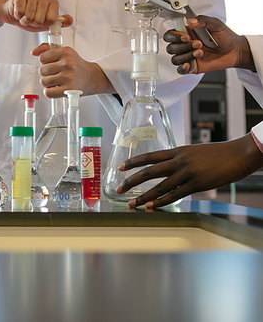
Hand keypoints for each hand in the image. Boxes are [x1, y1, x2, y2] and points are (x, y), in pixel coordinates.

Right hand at [0, 0, 72, 31]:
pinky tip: (18, 11)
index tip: (40, 22)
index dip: (43, 25)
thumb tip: (70, 20)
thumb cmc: (30, 18)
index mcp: (53, 2)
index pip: (51, 20)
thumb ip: (58, 23)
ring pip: (29, 16)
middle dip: (32, 23)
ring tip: (24, 16)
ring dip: (24, 21)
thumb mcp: (45, 24)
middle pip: (40, 20)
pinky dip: (17, 16)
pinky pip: (20, 12)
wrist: (13, 13)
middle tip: (30, 19)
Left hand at [31, 43, 113, 96]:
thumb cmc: (75, 65)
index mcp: (65, 52)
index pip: (42, 58)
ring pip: (44, 81)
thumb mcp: (64, 52)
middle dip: (45, 74)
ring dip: (47, 84)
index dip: (45, 63)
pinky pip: (48, 92)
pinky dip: (49, 92)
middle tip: (54, 75)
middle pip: (42, 70)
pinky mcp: (69, 90)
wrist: (91, 77)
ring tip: (56, 82)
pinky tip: (55, 89)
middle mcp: (67, 63)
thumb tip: (33, 52)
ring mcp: (68, 77)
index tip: (53, 65)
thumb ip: (47, 49)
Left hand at [116, 133, 262, 207]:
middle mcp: (178, 161)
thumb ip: (179, 159)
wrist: (239, 154)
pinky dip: (160, 202)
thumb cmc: (218, 153)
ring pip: (158, 187)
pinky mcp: (196, 185)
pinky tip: (150, 207)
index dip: (133, 162)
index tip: (120, 167)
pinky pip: (174, 195)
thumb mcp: (194, 152)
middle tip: (119, 189)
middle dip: (131, 181)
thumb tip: (168, 168)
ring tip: (131, 204)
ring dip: (143, 197)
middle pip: (148, 172)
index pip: (149, 156)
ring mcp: (187, 173)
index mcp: (177, 151)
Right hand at [164, 15, 255, 73]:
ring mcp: (187, 57)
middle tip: (198, 44)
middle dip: (183, 47)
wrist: (235, 51)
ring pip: (175, 59)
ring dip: (186, 56)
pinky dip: (183, 68)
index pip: (170, 35)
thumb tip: (191, 21)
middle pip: (171, 48)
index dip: (174, 36)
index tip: (186, 37)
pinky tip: (189, 64)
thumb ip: (203, 20)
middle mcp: (185, 45)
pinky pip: (180, 70)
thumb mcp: (216, 24)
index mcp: (188, 33)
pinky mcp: (192, 67)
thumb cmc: (226, 37)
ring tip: (200, 53)